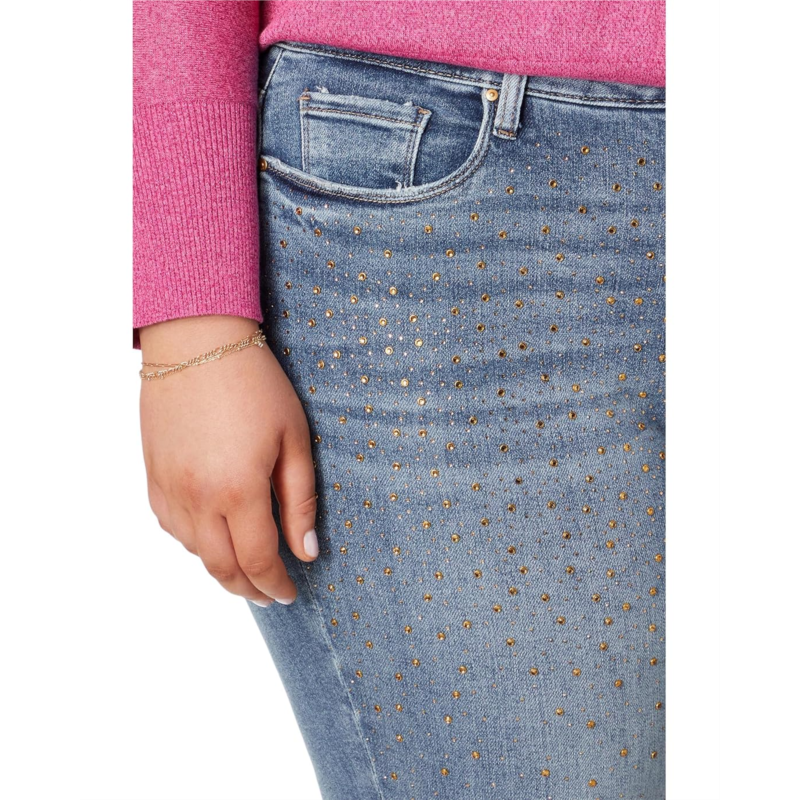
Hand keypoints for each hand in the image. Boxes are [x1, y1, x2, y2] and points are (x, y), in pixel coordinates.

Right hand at [139, 316, 317, 604]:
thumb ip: (300, 500)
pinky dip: (193, 542)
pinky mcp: (153, 474)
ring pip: (194, 550)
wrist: (198, 341)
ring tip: (244, 569)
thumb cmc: (255, 384)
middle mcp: (197, 498)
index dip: (275, 584)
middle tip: (269, 595)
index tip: (290, 593)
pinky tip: (210, 537)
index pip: (257, 560)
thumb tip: (307, 551)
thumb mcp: (294, 439)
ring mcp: (169, 487)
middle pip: (221, 567)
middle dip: (248, 588)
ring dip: (220, 568)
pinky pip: (170, 525)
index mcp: (238, 490)